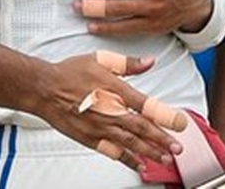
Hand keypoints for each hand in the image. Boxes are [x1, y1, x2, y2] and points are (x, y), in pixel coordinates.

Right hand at [34, 52, 180, 171]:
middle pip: (143, 129)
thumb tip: (149, 62)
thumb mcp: (100, 59)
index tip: (181, 123)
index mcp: (116, 90)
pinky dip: (129, 160)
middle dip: (163, 139)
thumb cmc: (69, 73)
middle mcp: (110, 111)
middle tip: (178, 147)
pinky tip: (139, 164)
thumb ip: (127, 63)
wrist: (44, 88)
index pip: (148, 106)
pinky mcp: (90, 138)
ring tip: (165, 158)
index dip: (168, 117)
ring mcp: (101, 127)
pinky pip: (114, 152)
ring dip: (151, 152)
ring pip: (132, 143)